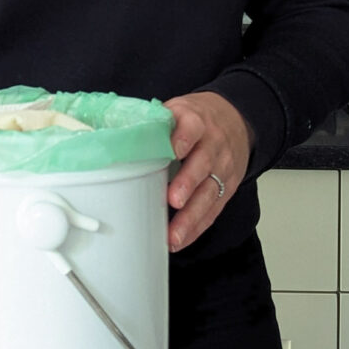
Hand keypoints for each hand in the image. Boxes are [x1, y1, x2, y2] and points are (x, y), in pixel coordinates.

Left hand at [163, 91, 253, 252]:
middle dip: (188, 184)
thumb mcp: (178, 109)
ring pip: (209, 193)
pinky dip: (197, 227)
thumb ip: (154, 122)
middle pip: (202, 164)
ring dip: (191, 216)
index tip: (173, 151)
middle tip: (173, 200)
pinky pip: (213, 210)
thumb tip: (113, 136)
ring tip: (173, 235)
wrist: (234, 120)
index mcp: (196, 121)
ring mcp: (222, 167)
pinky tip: (181, 239)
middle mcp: (213, 144)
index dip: (182, 139)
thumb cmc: (197, 119)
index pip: (191, 128)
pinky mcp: (228, 187)